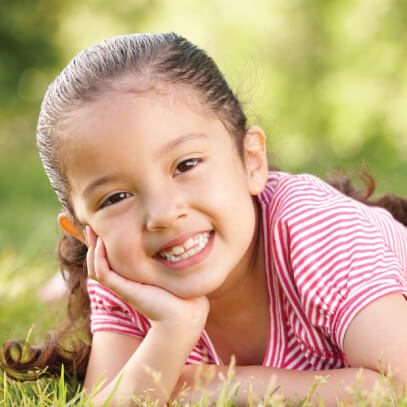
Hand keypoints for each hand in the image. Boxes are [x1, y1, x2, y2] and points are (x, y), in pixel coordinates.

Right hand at [85, 226, 208, 332]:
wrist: (185, 313)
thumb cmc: (182, 290)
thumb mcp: (170, 268)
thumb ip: (166, 255)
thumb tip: (175, 236)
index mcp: (131, 277)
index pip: (109, 260)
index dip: (103, 244)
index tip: (104, 225)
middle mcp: (124, 282)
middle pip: (98, 262)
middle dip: (93, 243)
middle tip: (91, 224)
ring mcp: (122, 286)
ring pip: (95, 268)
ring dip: (92, 248)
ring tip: (92, 230)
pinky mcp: (124, 290)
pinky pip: (102, 273)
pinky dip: (98, 259)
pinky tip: (101, 244)